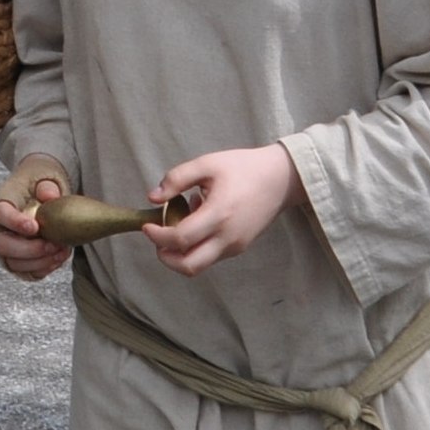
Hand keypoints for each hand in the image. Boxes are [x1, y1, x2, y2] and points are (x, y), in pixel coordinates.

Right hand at [0, 154, 73, 282]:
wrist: (40, 195)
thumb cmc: (40, 184)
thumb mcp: (45, 176)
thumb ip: (47, 185)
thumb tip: (49, 196)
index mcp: (0, 203)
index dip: (14, 223)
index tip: (35, 227)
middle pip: (1, 246)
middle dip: (28, 249)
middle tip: (52, 244)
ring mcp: (6, 247)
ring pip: (13, 264)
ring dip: (39, 262)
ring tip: (61, 250)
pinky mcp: (18, 261)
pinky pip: (26, 273)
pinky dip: (44, 269)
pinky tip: (59, 257)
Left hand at [145, 144, 304, 276]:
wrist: (280, 179)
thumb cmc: (244, 168)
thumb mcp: (208, 164)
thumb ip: (177, 178)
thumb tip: (152, 198)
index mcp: (219, 214)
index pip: (180, 239)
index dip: (158, 236)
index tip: (148, 226)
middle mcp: (228, 237)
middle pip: (188, 266)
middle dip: (166, 258)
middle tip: (159, 238)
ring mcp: (235, 246)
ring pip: (199, 265)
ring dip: (181, 252)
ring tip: (182, 224)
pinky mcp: (239, 247)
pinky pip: (211, 256)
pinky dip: (196, 246)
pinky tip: (199, 221)